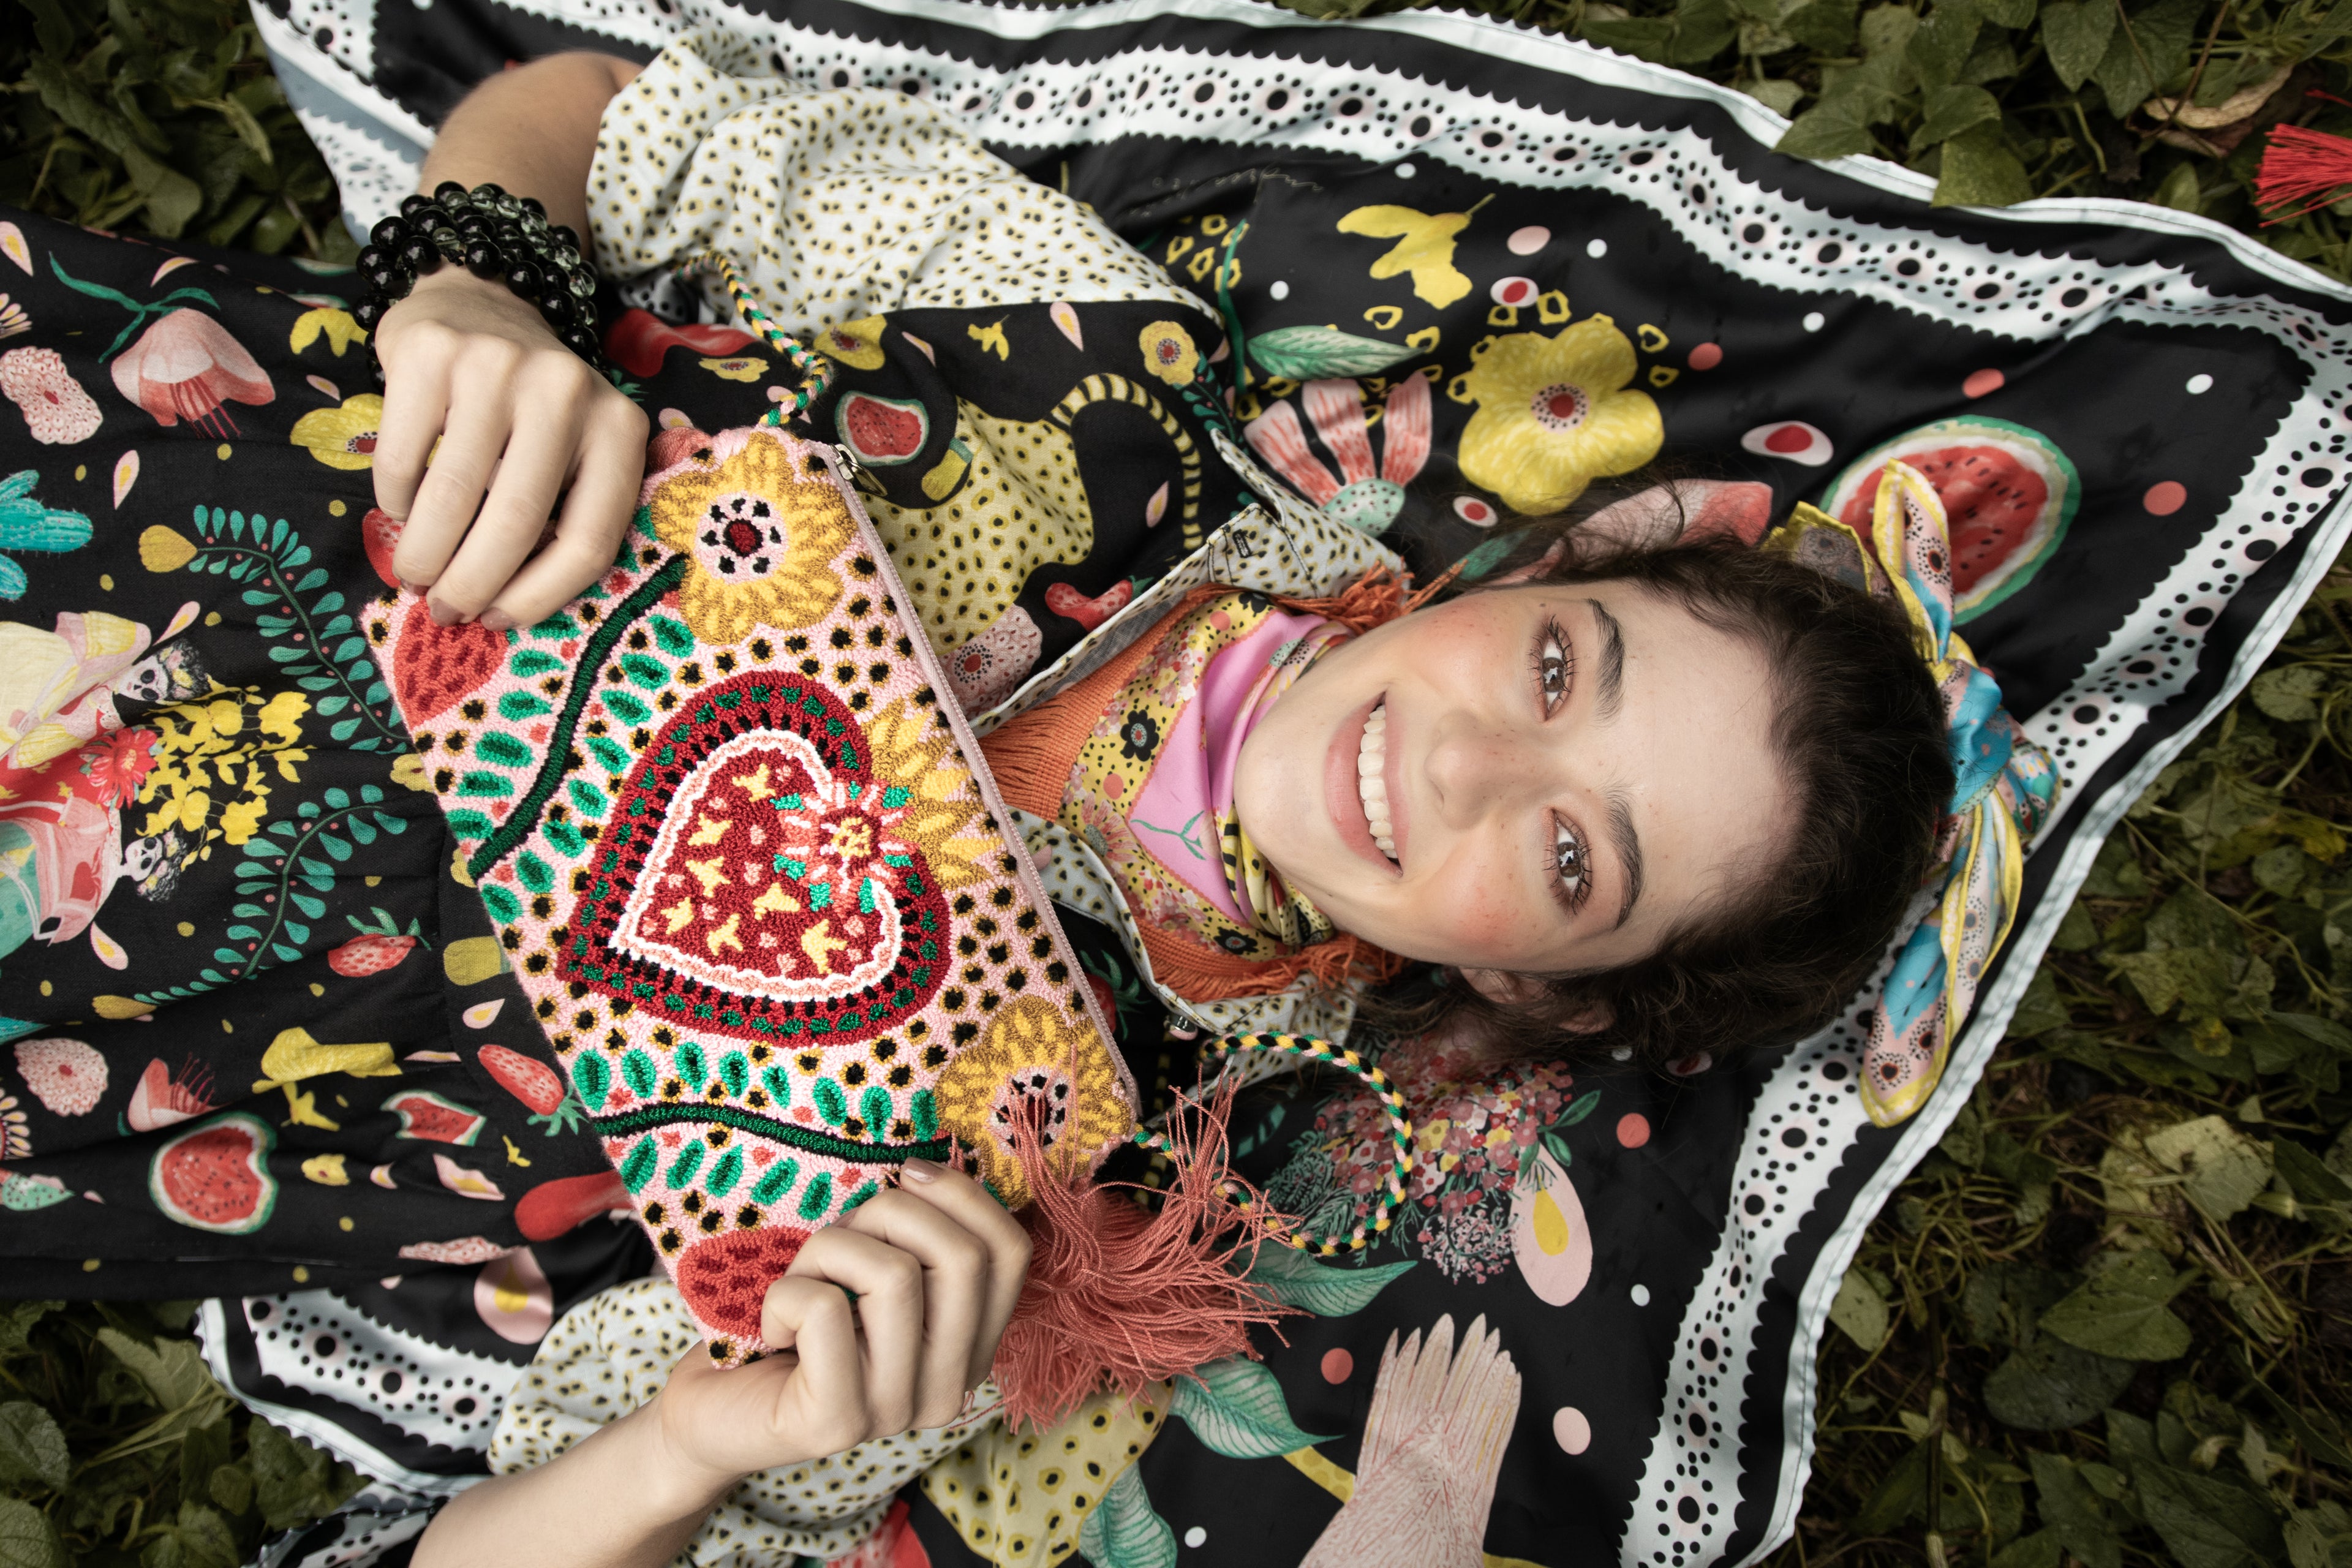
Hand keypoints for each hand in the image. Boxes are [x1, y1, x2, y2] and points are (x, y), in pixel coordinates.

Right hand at [371, 266, 648, 630]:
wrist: (478, 304)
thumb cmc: (529, 410)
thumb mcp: (573, 455)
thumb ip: (560, 516)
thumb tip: (503, 608)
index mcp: (619, 429)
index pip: (588, 540)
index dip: (539, 595)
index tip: (498, 620)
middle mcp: (566, 391)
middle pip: (518, 523)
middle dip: (472, 584)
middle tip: (444, 611)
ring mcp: (499, 365)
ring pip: (453, 496)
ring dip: (425, 555)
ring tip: (415, 575)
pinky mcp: (432, 353)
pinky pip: (405, 458)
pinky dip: (396, 501)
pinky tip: (402, 510)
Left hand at [647, 1161, 1029, 1490]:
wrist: (714, 1405)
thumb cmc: (794, 1318)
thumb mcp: (867, 1266)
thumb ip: (914, 1238)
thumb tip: (927, 1167)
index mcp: (970, 1345)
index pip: (1011, 1252)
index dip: (964, 1195)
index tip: (908, 1173)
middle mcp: (950, 1387)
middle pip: (963, 1257)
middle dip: (891, 1212)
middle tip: (840, 1229)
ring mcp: (897, 1412)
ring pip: (895, 1276)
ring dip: (829, 1251)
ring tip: (799, 1279)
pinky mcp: (838, 1424)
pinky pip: (826, 1311)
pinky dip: (785, 1293)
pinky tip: (772, 1328)